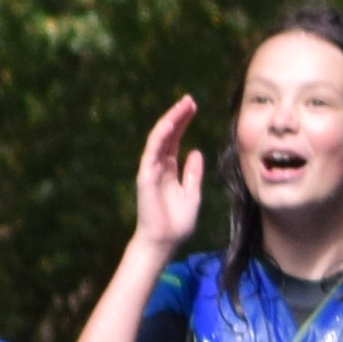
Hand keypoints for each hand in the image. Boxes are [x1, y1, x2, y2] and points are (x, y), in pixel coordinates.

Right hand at [126, 95, 204, 252]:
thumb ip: (193, 173)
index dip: (183, 123)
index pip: (175, 140)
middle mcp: (159, 165)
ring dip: (170, 120)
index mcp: (170, 169)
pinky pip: (152, 151)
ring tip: (183, 106)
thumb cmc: (177, 222)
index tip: (193, 108)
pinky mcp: (146, 175)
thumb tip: (196, 152)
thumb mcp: (192, 194)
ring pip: (159, 138)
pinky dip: (160, 136)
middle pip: (167, 134)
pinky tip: (170, 123)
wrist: (164, 241)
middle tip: (190, 100)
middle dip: (178, 116)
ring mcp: (151, 169)